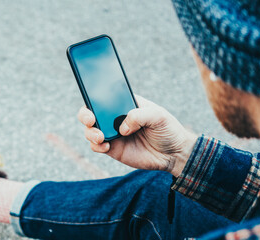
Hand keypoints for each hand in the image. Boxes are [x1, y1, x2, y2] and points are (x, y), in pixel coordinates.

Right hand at [77, 95, 197, 176]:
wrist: (174, 154)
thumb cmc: (168, 130)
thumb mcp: (158, 115)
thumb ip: (139, 116)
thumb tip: (122, 127)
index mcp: (124, 104)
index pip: (105, 97)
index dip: (94, 97)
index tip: (92, 101)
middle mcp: (115, 117)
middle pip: (91, 113)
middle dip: (85, 115)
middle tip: (90, 120)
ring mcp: (113, 133)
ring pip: (91, 130)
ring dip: (91, 132)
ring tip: (101, 137)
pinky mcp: (113, 149)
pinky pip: (97, 146)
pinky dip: (96, 146)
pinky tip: (106, 146)